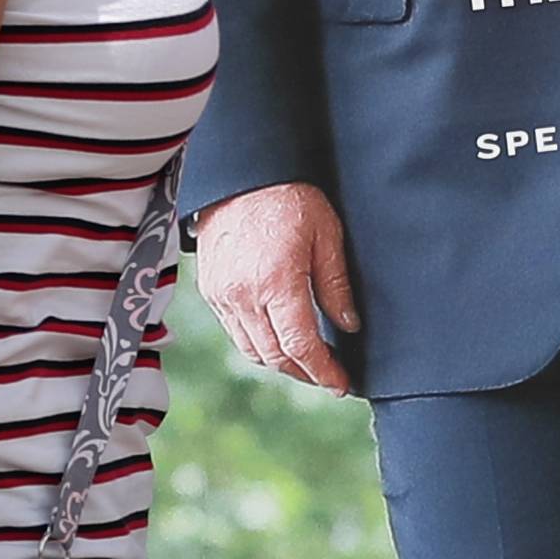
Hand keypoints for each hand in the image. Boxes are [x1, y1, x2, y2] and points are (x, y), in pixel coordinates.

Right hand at [196, 184, 361, 390]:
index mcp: (276, 282)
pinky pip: (235, 333)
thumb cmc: (289, 197)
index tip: (341, 384)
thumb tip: (348, 325)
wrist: (241, 174)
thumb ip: (335, 285)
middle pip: (275, 356)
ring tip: (306, 362)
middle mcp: (244, 296)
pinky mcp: (211, 291)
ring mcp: (222, 296)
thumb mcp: (326, 234)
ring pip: (252, 350)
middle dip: (304, 373)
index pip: (301, 346)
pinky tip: (279, 339)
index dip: (323, 371)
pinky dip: (259, 345)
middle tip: (328, 377)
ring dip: (280, 363)